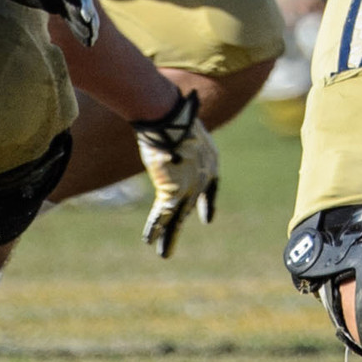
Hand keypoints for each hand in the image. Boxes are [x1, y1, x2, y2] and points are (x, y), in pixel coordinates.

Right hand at [132, 88, 218, 257]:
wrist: (173, 121)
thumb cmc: (176, 116)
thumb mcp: (183, 124)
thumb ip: (180, 128)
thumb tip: (178, 107)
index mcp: (210, 160)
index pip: (211, 187)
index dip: (208, 204)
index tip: (207, 219)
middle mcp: (203, 176)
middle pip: (191, 205)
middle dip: (182, 223)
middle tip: (177, 240)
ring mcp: (189, 186)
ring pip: (178, 217)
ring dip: (169, 236)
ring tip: (164, 254)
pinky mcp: (173, 192)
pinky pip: (164, 216)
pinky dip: (155, 229)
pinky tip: (150, 243)